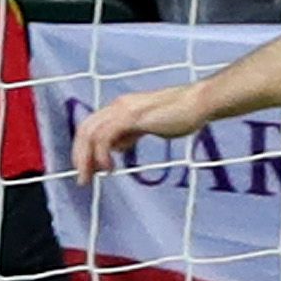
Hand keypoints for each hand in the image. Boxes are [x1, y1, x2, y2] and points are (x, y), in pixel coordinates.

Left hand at [72, 83, 210, 181]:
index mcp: (121, 107)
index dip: (85, 149)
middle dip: (79, 156)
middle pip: (85, 129)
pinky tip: (110, 168)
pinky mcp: (132, 116)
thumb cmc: (183, 113)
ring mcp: (124, 110)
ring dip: (85, 158)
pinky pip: (105, 137)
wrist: (200, 102)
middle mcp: (118, 106)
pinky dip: (101, 154)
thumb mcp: (150, 125)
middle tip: (83, 178)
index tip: (90, 169)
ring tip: (90, 177)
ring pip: (90, 133)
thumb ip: (132, 133)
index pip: (92, 126)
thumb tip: (118, 146)